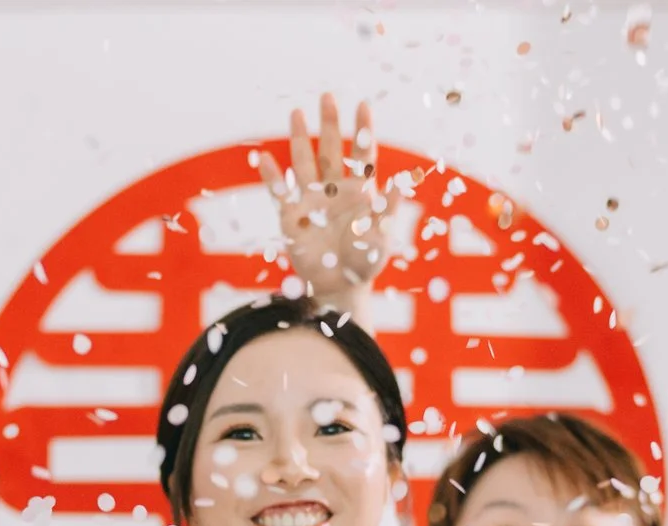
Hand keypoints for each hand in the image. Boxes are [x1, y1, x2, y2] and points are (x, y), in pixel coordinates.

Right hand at [255, 92, 405, 308]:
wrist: (339, 287)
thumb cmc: (364, 264)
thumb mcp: (380, 239)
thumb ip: (387, 211)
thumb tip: (402, 183)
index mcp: (360, 192)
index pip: (362, 154)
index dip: (362, 129)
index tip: (362, 105)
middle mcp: (334, 190)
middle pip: (330, 150)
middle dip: (328, 123)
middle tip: (326, 96)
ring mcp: (311, 200)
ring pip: (303, 162)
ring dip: (298, 138)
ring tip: (295, 112)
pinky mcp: (291, 217)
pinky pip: (279, 192)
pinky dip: (271, 176)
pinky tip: (264, 158)